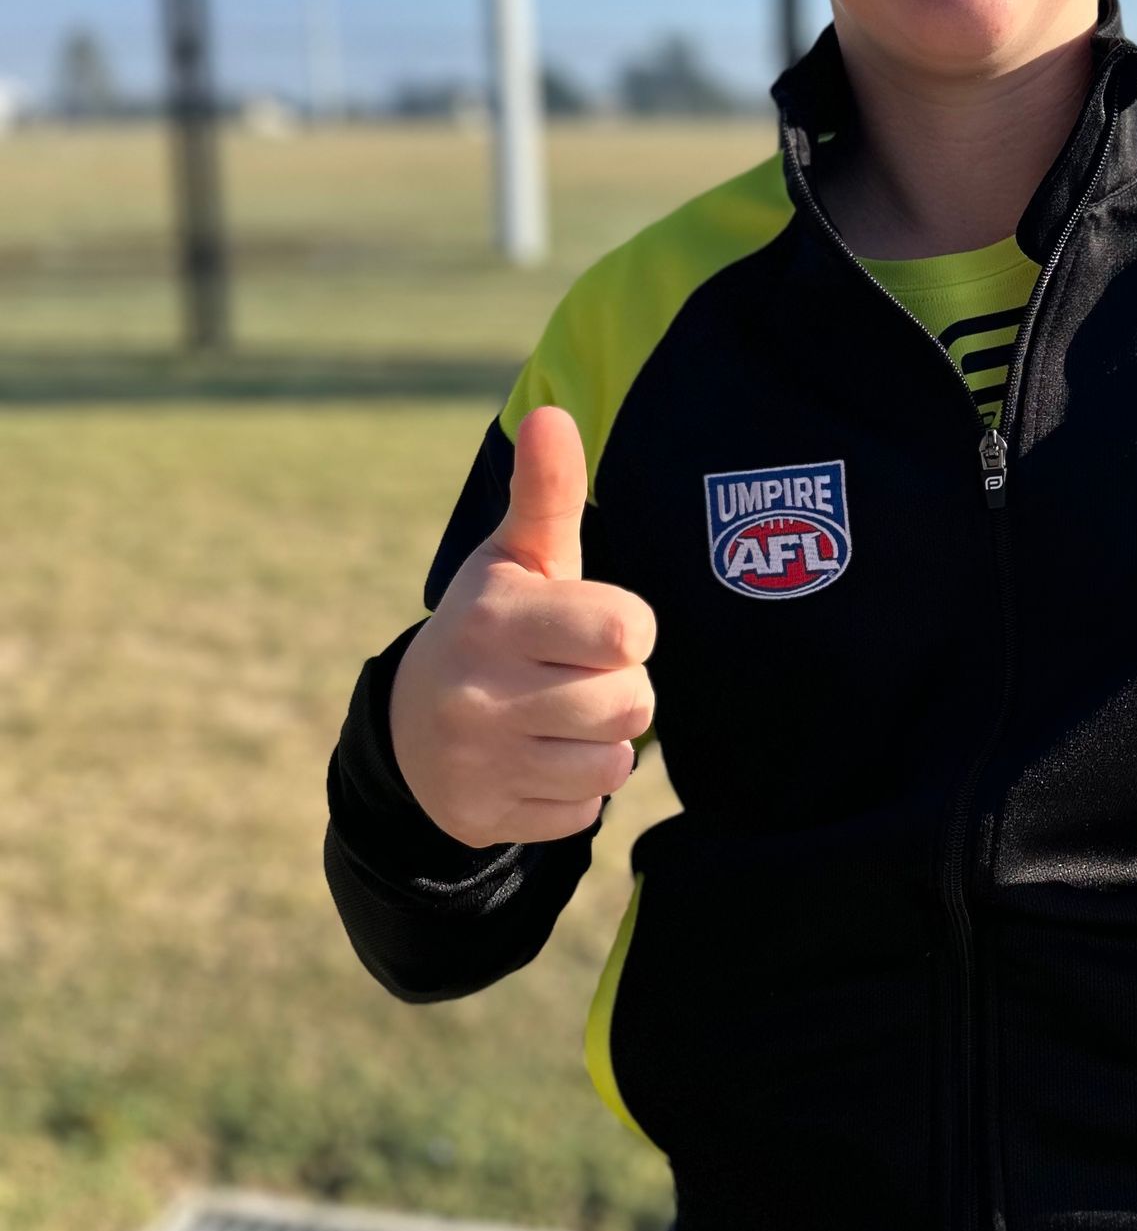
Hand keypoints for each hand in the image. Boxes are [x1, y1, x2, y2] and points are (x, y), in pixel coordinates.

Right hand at [390, 406, 655, 848]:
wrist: (410, 725)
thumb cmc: (492, 625)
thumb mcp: (516, 558)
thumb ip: (546, 493)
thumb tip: (551, 413)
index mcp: (495, 619)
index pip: (628, 632)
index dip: (629, 629)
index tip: (595, 626)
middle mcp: (480, 693)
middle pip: (633, 702)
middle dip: (622, 688)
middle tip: (576, 675)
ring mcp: (480, 762)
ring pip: (616, 763)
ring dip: (603, 741)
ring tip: (558, 716)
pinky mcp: (485, 816)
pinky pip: (586, 810)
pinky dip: (576, 789)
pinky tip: (537, 760)